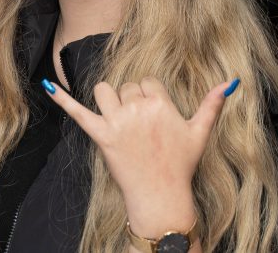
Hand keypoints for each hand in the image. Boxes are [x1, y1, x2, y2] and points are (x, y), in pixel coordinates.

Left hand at [44, 76, 233, 229]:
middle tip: (140, 128)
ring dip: (108, 99)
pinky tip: (48, 84)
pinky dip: (62, 98)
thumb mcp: (200, 133)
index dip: (149, 97)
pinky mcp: (100, 135)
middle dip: (131, 102)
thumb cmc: (180, 164)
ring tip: (118, 118)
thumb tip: (229, 82)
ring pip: (104, 90)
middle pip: (126, 87)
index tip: (153, 116)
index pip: (147, 82)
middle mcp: (138, 110)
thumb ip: (212, 105)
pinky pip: (77, 112)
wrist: (161, 195)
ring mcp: (118, 122)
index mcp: (161, 105)